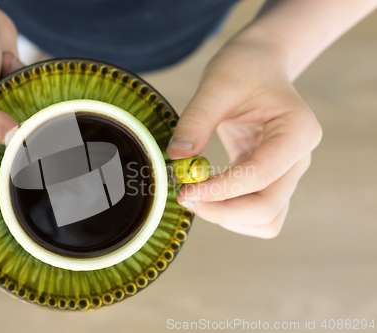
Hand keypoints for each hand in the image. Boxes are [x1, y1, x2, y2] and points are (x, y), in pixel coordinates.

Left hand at [167, 36, 321, 238]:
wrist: (259, 64)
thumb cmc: (243, 68)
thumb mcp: (217, 85)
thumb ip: (197, 121)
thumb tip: (176, 158)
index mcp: (297, 131)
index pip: (260, 175)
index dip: (221, 190)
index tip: (185, 189)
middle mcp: (299, 158)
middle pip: (267, 208)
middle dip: (223, 211)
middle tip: (185, 197)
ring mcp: (287, 172)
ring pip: (266, 219)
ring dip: (229, 218)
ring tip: (195, 197)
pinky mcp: (271, 179)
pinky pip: (257, 212)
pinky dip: (232, 213)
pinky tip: (208, 194)